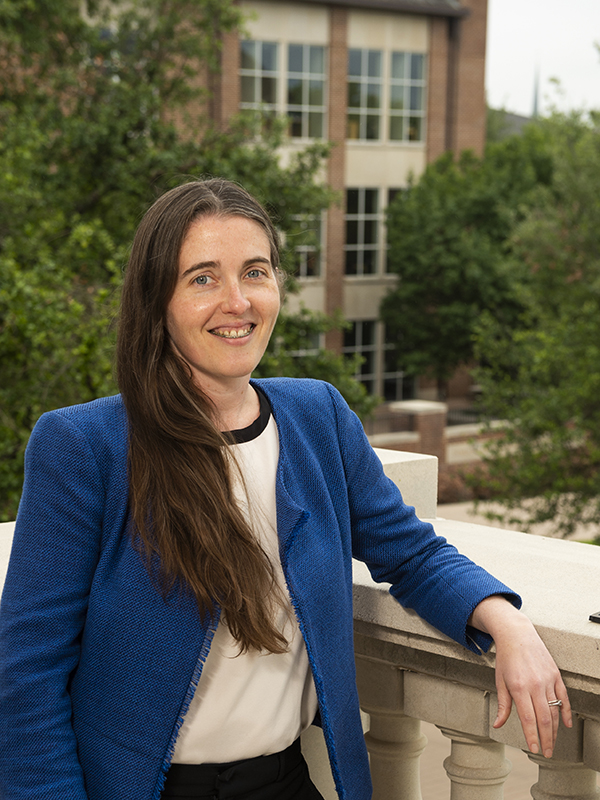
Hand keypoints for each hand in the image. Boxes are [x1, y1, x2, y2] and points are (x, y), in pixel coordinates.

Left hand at [469, 595, 571, 757]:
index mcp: (519, 687)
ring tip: (552, 742)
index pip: (528, 719)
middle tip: (546, 753)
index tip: (534, 749)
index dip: (532, 737)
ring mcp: (548, 679)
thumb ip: (503, 705)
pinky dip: (566, 712)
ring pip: (555, 710)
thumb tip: (498, 725)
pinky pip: (564, 697)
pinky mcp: (555, 674)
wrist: (516, 634)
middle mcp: (535, 684)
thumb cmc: (506, 657)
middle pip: (545, 719)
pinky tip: (566, 724)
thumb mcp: (499, 680)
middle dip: (547, 739)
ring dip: (555, 729)